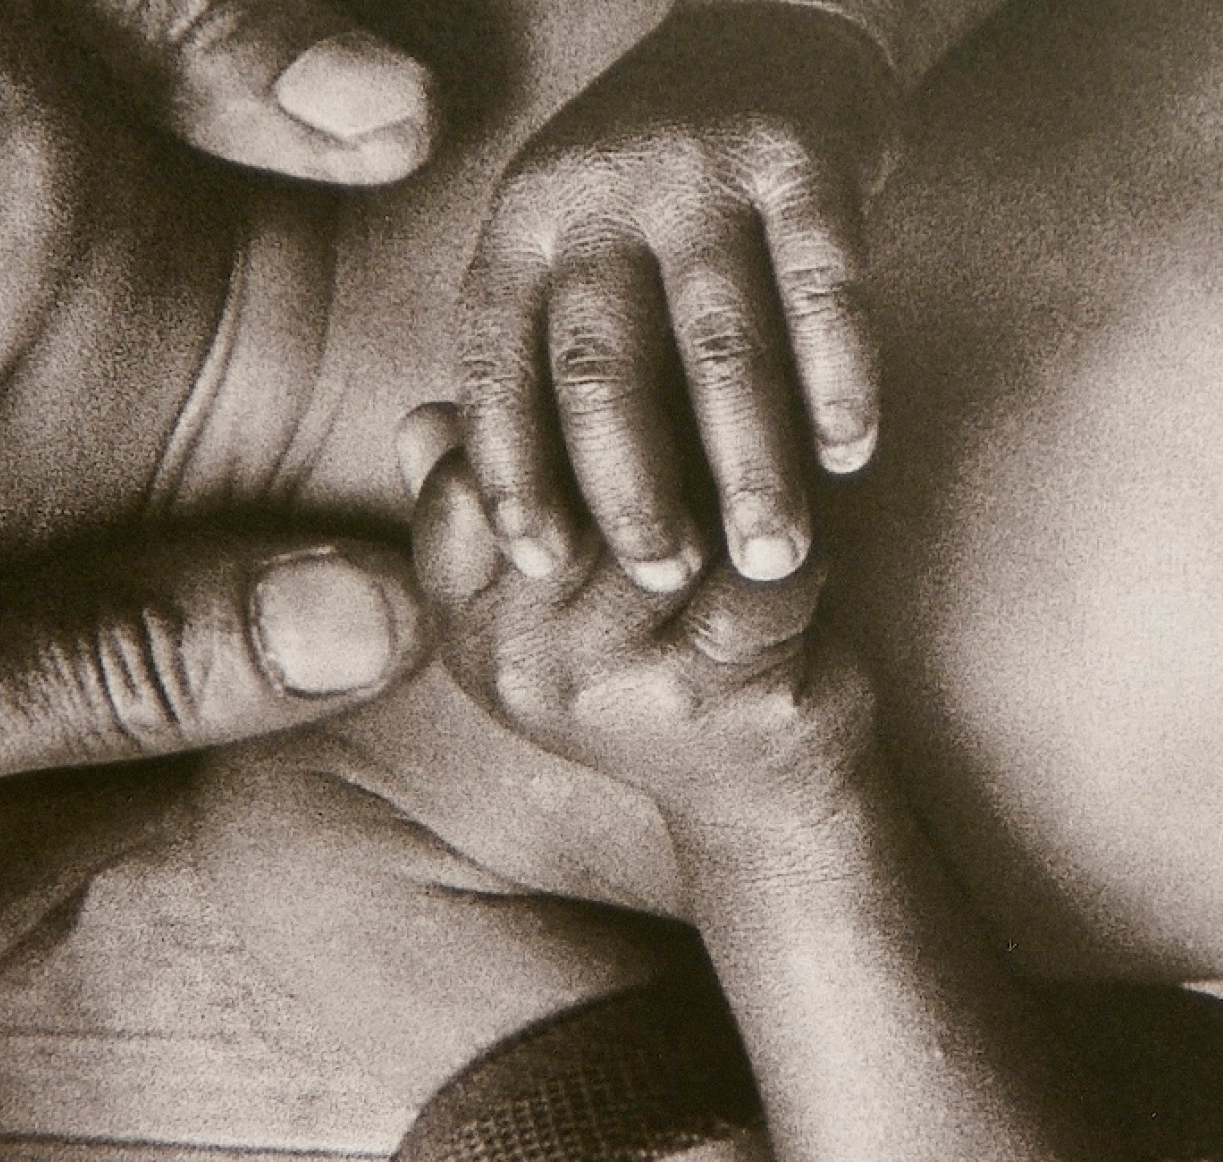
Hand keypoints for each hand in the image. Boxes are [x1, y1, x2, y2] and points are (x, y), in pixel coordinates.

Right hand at [404, 405, 876, 851]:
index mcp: (467, 628)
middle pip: (576, 484)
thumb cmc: (657, 665)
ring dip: (725, 487)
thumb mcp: (550, 600)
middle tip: (702, 425)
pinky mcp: (710, 695)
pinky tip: (798, 549)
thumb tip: (425, 417)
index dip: (545, 431)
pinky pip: (755, 568)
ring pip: (672, 516)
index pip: (470, 480)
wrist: (756, 806)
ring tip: (751, 483)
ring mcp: (612, 685)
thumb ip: (498, 504)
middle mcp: (520, 661)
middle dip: (652, 445)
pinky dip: (791, 545)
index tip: (604, 423)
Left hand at [459, 0, 898, 594]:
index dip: (512, 469)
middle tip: (666, 581)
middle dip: (631, 488)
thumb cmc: (668, 175)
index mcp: (525, 217)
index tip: (541, 566)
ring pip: (720, 340)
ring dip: (748, 462)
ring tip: (773, 555)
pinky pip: (824, 286)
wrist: (782, 13)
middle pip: (603, 363)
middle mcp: (598, 186)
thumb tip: (515, 516)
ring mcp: (701, 164)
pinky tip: (854, 454)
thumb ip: (547, 346)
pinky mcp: (804, 153)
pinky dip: (840, 378)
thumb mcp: (574, 229)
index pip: (499, 363)